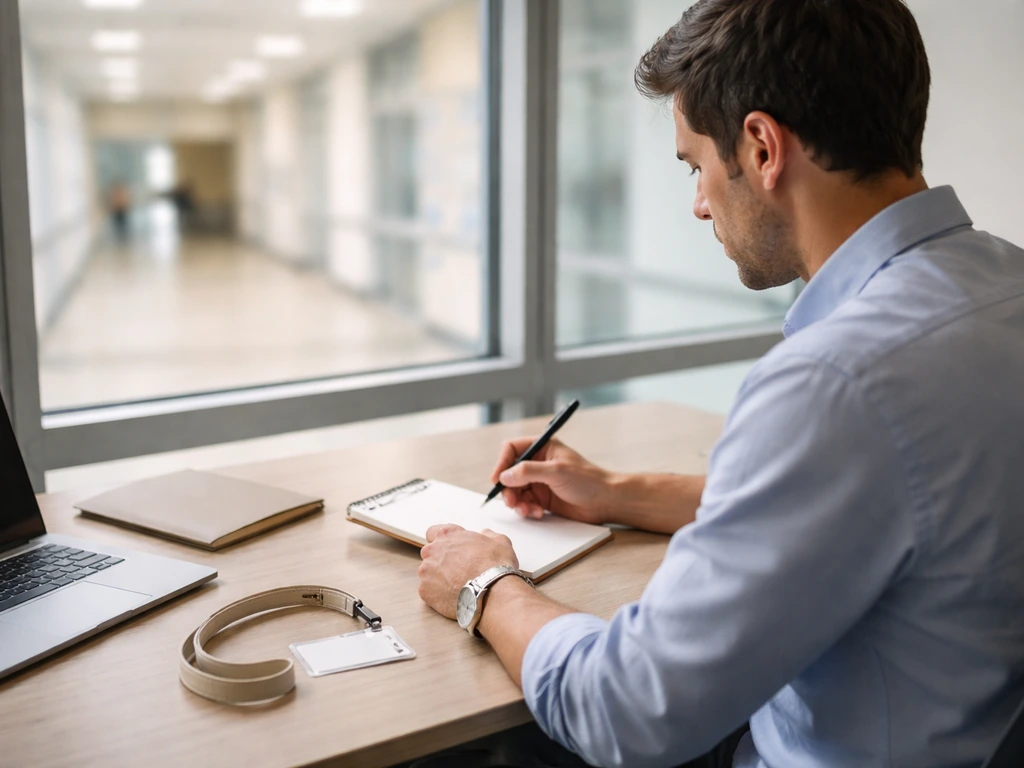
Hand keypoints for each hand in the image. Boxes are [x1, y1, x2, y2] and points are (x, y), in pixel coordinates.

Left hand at [418, 524, 518, 619]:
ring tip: (457, 587)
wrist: (492, 593)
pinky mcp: (425, 591)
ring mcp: (426, 571)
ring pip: (428, 574)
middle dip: (441, 561)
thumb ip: (488, 535)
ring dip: (438, 578)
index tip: (451, 549)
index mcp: (448, 535)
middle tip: (458, 571)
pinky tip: (453, 597)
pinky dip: (438, 594)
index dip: (443, 542)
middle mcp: (433, 550)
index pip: (433, 532)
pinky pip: (428, 591)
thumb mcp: (499, 541)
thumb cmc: (495, 566)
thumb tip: (485, 534)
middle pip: (430, 554)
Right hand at [491, 437, 613, 523]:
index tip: (497, 479)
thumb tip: (504, 476)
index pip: (512, 449)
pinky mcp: (543, 499)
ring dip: (517, 502)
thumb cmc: (587, 480)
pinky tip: (537, 513)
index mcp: (542, 448)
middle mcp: (538, 463)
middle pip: (510, 473)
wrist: (606, 501)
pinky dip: (527, 510)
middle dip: (508, 488)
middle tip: (511, 501)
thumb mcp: (556, 472)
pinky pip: (525, 503)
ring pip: (515, 491)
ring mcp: (540, 482)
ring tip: (526, 510)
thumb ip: (528, 472)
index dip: (502, 463)